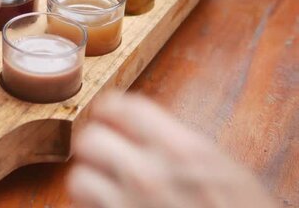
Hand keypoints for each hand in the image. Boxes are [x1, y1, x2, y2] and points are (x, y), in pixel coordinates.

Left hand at [68, 93, 275, 207]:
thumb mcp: (224, 169)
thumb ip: (178, 143)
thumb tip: (141, 128)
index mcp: (181, 150)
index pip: (119, 106)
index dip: (111, 111)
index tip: (110, 118)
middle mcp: (149, 175)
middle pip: (90, 139)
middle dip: (98, 147)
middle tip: (108, 156)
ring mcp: (128, 207)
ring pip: (79, 178)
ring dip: (91, 182)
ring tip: (107, 188)